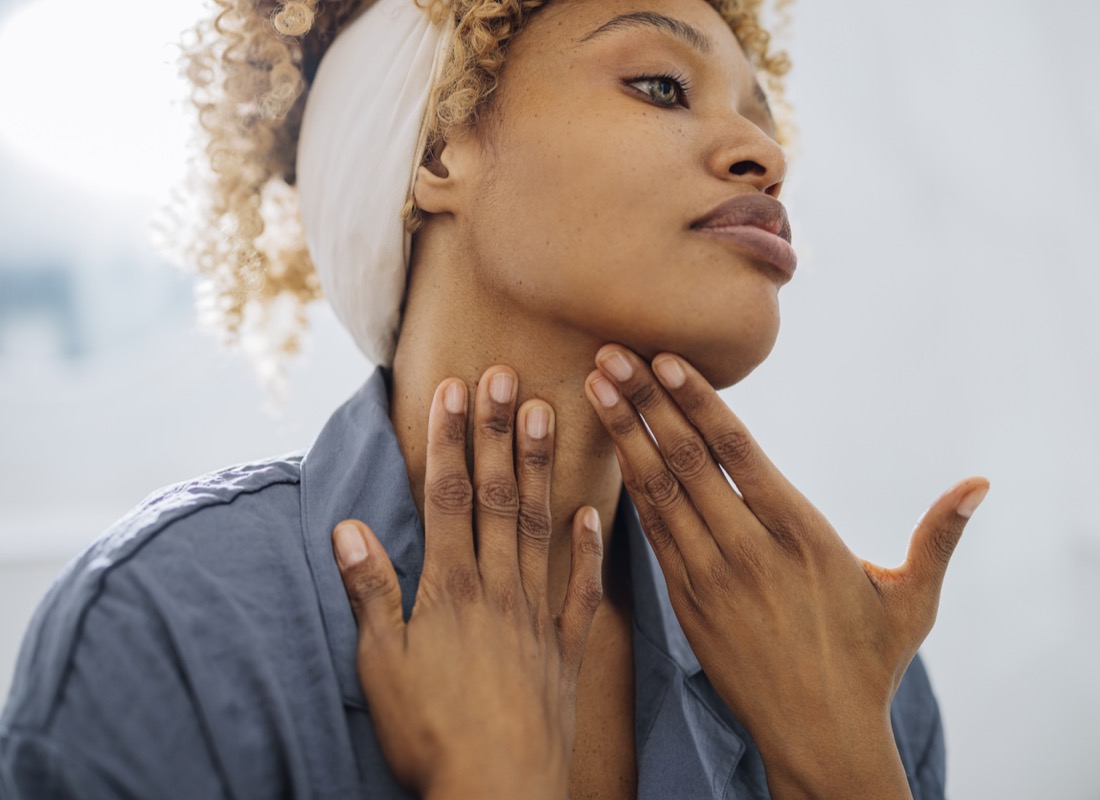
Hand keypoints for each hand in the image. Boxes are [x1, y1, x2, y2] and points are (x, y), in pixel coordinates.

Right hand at [332, 367, 604, 799]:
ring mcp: (539, 615)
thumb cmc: (431, 735)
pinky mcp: (567, 648)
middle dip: (500, 433)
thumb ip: (370, 593)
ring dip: (542, 469)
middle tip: (509, 375)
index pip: (450, 496)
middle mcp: (499, 588)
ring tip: (550, 415)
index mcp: (451, 588)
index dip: (452, 439)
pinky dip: (587, 548)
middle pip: (498, 497)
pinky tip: (594, 510)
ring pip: (541, 526)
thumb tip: (348, 527)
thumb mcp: (382, 666)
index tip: (457, 388)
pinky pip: (582, 589)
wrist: (499, 792)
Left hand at [584, 345, 987, 799]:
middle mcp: (750, 551)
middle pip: (688, 462)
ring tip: (596, 388)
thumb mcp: (913, 599)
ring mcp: (712, 579)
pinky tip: (614, 452)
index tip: (664, 360)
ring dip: (625, 436)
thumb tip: (982, 483)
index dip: (698, 401)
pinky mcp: (688, 606)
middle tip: (609, 354)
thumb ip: (939, 536)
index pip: (738, 453)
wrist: (819, 739)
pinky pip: (653, 535)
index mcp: (802, 535)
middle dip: (645, 403)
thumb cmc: (869, 665)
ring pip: (660, 493)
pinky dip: (631, 489)